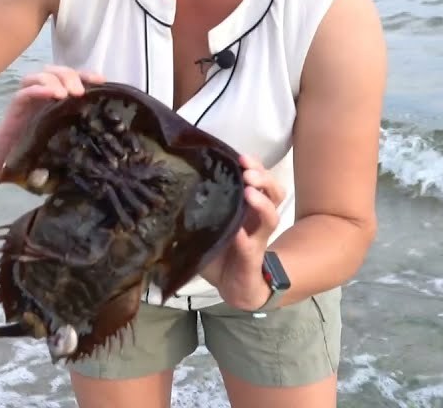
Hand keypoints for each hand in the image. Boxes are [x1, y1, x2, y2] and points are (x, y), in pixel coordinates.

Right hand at [0, 65, 105, 178]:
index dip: (85, 75)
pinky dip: (37, 89)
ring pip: (38, 77)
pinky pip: (23, 93)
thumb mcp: (60, 137)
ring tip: (65, 94)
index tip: (101, 81)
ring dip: (54, 81)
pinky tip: (50, 93)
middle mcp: (40, 95)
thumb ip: (75, 129)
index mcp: (54, 99)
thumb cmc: (32, 149)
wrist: (0, 160)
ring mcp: (26, 100)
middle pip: (55, 71)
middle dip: (70, 76)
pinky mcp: (14, 109)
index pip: (70, 78)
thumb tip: (106, 131)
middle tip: (79, 93)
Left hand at [198, 155, 285, 310]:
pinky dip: (244, 240)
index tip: (241, 156)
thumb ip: (195, 209)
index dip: (255, 166)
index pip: (259, 180)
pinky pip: (251, 248)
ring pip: (272, 217)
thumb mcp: (205, 225)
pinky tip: (237, 233)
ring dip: (262, 203)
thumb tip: (168, 187)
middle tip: (247, 171)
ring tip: (249, 192)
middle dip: (263, 178)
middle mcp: (256, 220)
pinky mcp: (252, 260)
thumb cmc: (219, 252)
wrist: (232, 286)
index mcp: (247, 208)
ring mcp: (258, 239)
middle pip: (274, 192)